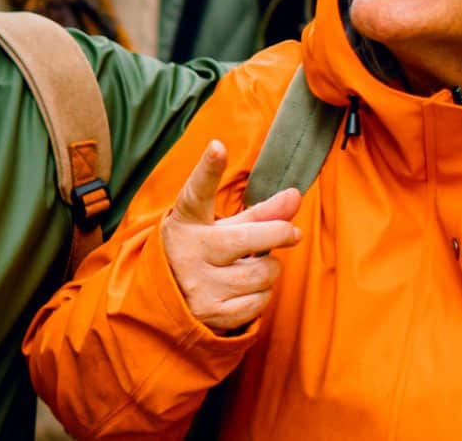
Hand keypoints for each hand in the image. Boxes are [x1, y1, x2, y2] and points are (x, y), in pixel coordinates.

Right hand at [161, 141, 303, 334]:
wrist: (166, 304)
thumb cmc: (201, 253)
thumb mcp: (221, 228)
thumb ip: (258, 213)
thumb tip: (295, 195)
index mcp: (186, 222)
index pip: (197, 193)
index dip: (208, 170)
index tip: (218, 147)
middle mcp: (188, 252)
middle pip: (250, 238)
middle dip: (278, 234)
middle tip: (291, 233)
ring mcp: (198, 285)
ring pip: (263, 273)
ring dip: (269, 270)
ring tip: (251, 268)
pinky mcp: (212, 314)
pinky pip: (261, 301)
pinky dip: (261, 295)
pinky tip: (244, 291)